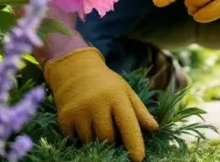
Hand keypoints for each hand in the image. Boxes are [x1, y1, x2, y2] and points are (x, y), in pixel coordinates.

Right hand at [43, 47, 158, 161]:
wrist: (74, 68)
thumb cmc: (105, 83)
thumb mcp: (125, 91)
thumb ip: (139, 111)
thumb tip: (155, 128)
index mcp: (116, 96)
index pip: (128, 124)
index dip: (134, 144)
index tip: (139, 159)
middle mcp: (96, 103)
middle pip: (108, 137)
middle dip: (112, 140)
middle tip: (110, 128)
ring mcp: (79, 110)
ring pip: (90, 141)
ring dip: (95, 139)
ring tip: (95, 122)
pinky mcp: (64, 116)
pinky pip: (74, 139)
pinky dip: (79, 137)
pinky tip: (82, 122)